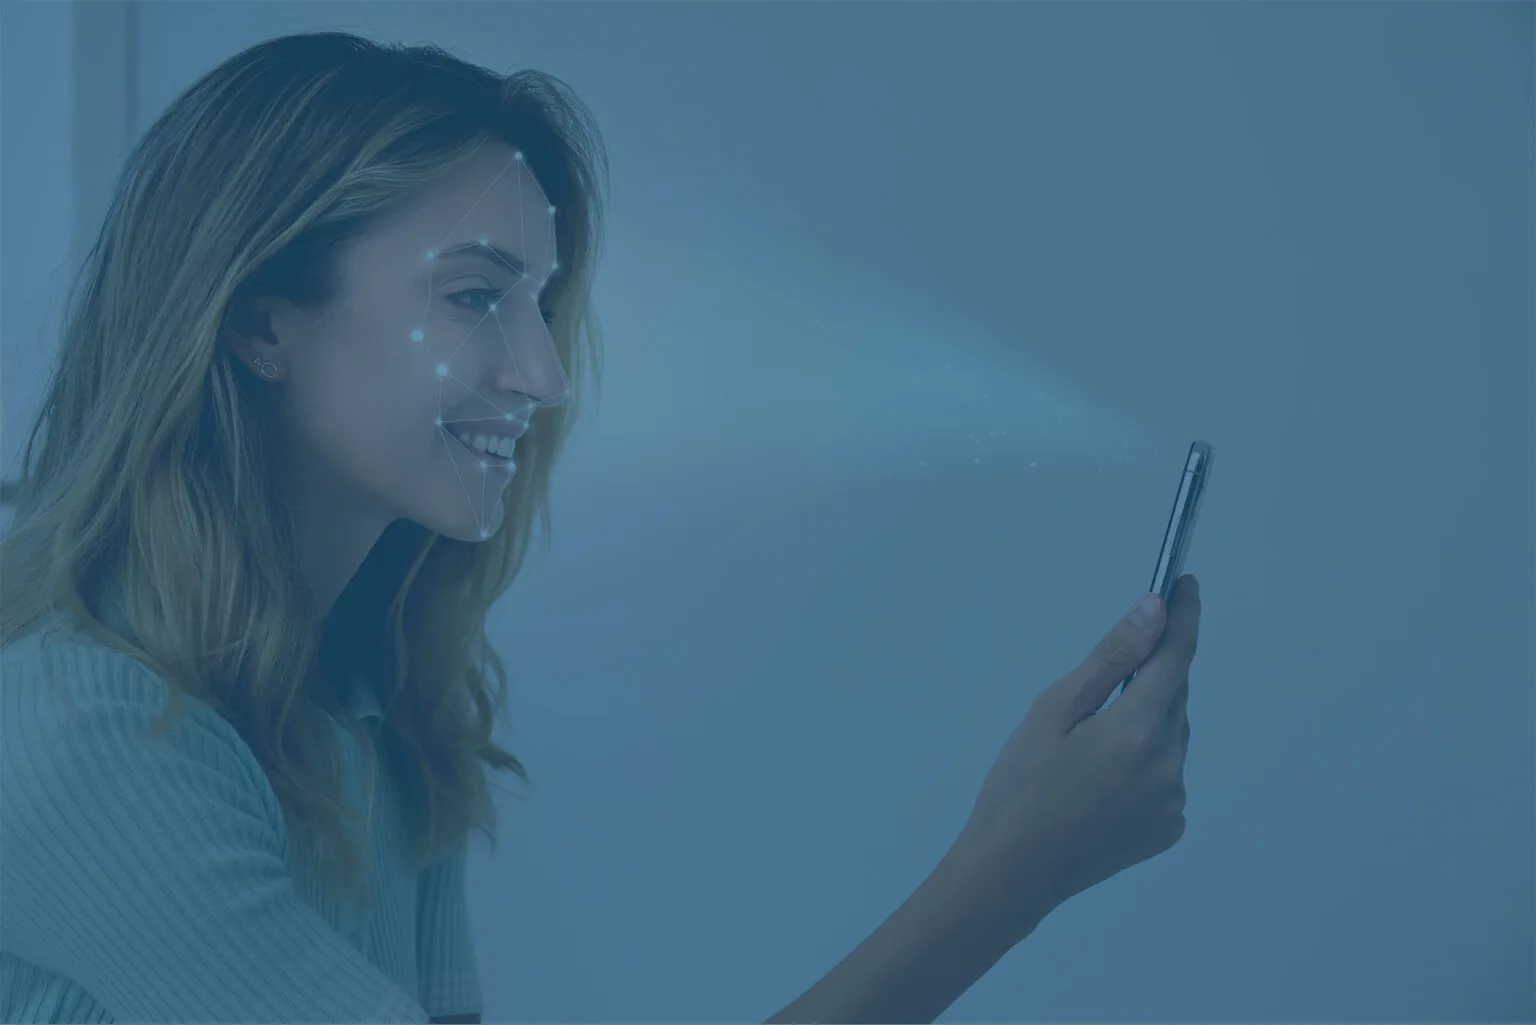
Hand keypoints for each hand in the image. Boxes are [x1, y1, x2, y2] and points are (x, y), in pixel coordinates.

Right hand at [953, 574, 1200, 938]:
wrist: (1012, 873)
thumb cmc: (1018, 786)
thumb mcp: (1052, 710)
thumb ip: (1110, 659)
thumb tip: (1153, 610)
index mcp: (1139, 728)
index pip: (1176, 656)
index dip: (1184, 616)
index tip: (1185, 584)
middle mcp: (1170, 764)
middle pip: (1175, 696)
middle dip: (1152, 673)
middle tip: (1104, 678)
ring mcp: (1173, 801)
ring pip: (1172, 736)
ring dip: (1148, 719)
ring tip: (1091, 739)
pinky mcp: (1168, 829)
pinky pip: (1167, 775)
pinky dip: (1146, 760)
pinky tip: (1102, 777)